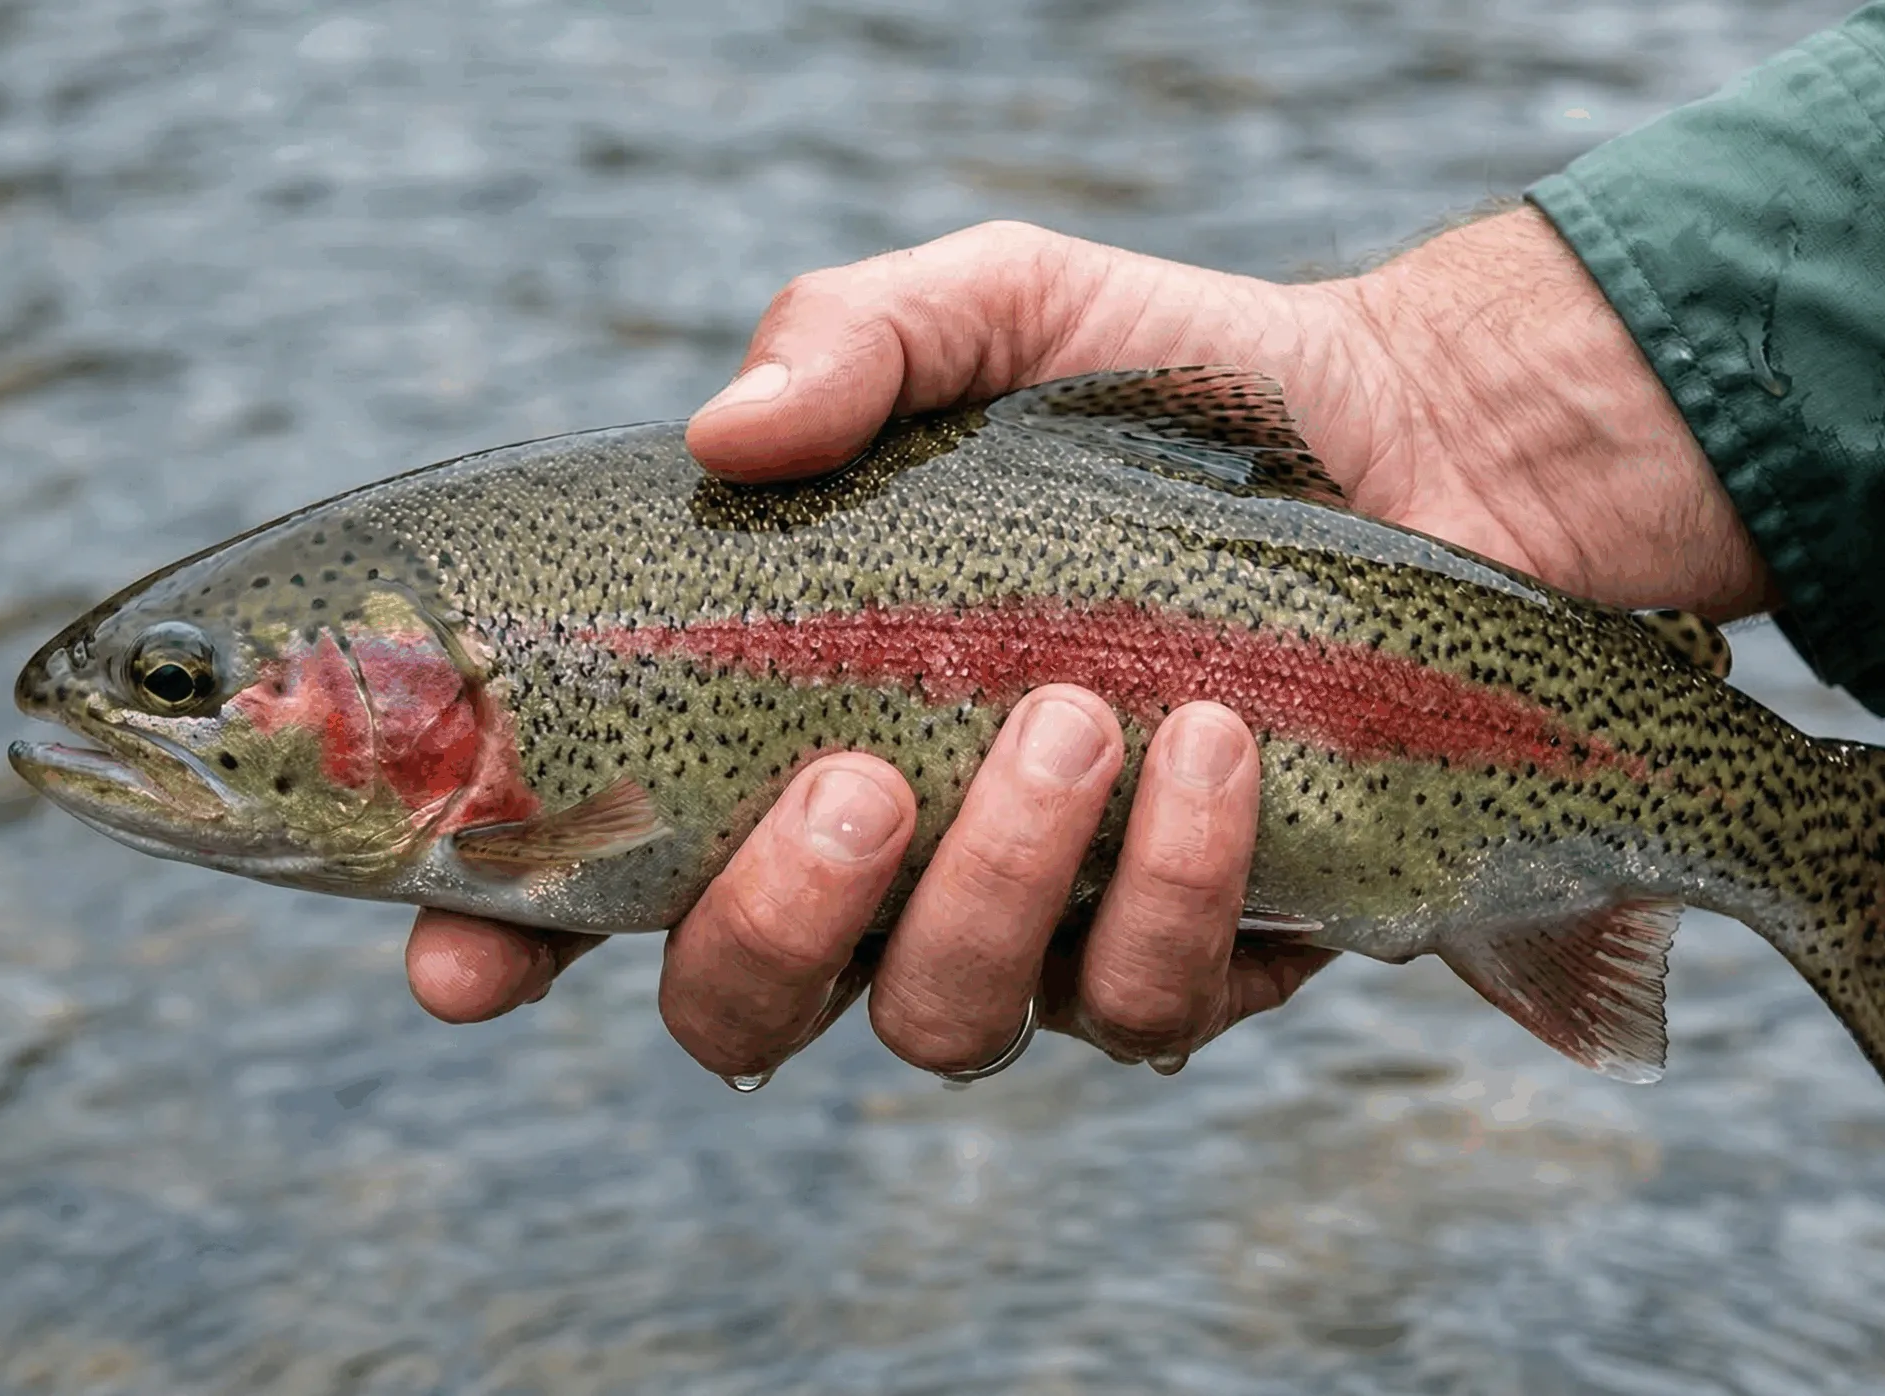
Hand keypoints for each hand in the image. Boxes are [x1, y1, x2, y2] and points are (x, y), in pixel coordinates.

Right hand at [407, 209, 1774, 1080]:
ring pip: (946, 1023)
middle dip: (774, 924)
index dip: (508, 941)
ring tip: (1078, 717)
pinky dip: (1173, 885)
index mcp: (793, 726)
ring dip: (994, 890)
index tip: (464, 958)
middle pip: (746, 1006)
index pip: (602, 876)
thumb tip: (725, 434)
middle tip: (859, 778)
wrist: (1421, 445)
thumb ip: (854, 342)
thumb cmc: (1171, 389)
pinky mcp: (1199, 954)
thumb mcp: (1001, 312)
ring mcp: (1042, 929)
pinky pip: (1147, 1007)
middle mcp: (893, 861)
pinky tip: (1217, 752)